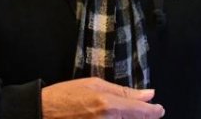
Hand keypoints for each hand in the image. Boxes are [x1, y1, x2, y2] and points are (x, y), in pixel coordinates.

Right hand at [42, 78, 164, 117]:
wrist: (42, 114)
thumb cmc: (65, 97)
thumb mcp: (94, 85)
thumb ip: (124, 91)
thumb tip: (149, 94)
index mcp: (108, 106)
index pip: (142, 113)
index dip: (154, 112)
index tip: (158, 110)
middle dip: (141, 117)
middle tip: (137, 111)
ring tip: (114, 112)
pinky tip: (113, 117)